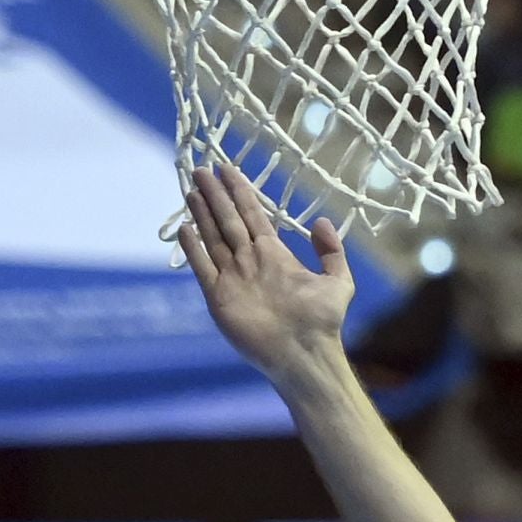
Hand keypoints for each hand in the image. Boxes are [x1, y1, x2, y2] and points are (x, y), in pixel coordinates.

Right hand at [180, 164, 353, 380]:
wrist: (304, 352)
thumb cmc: (322, 321)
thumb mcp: (338, 282)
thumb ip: (332, 252)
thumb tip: (321, 221)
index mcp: (274, 254)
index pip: (253, 214)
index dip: (240, 191)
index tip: (228, 169)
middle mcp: (250, 261)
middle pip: (228, 220)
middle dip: (216, 195)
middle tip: (201, 169)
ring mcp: (233, 277)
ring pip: (213, 237)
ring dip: (201, 213)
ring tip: (191, 189)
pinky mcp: (219, 296)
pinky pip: (202, 266)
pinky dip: (193, 248)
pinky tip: (184, 228)